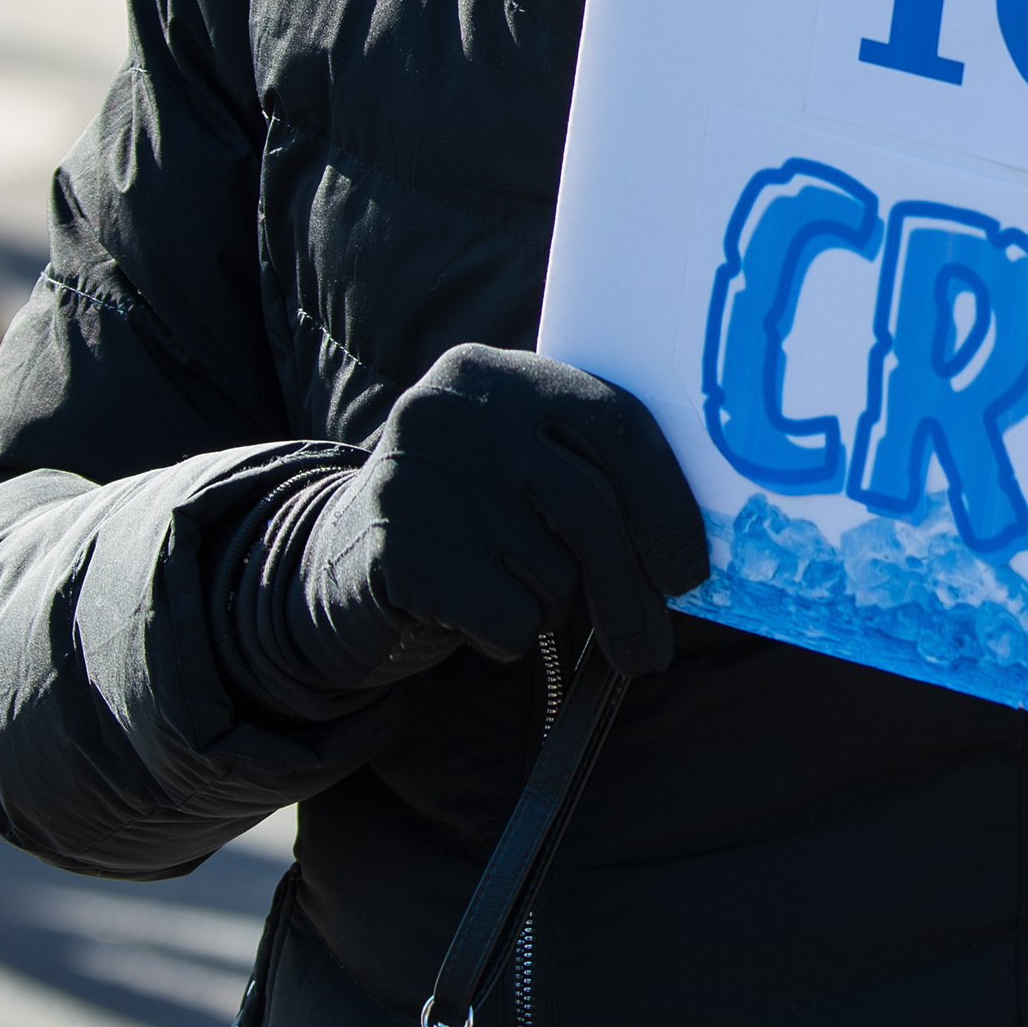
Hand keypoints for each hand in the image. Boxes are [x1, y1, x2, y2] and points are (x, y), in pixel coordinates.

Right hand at [296, 345, 708, 686]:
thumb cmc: (467, 515)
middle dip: (632, 593)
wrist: (332, 556)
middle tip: (651, 652)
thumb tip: (695, 552)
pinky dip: (507, 636)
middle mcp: (459, 411)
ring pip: (554, 572)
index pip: (619, 427)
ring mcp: (424, 477)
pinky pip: (508, 618)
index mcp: (502, 374)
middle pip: (592, 510)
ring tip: (511, 589)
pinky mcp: (400, 548)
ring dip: (554, 606)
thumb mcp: (518, 465)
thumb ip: (589, 475)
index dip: (670, 505)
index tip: (691, 571)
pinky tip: (473, 615)